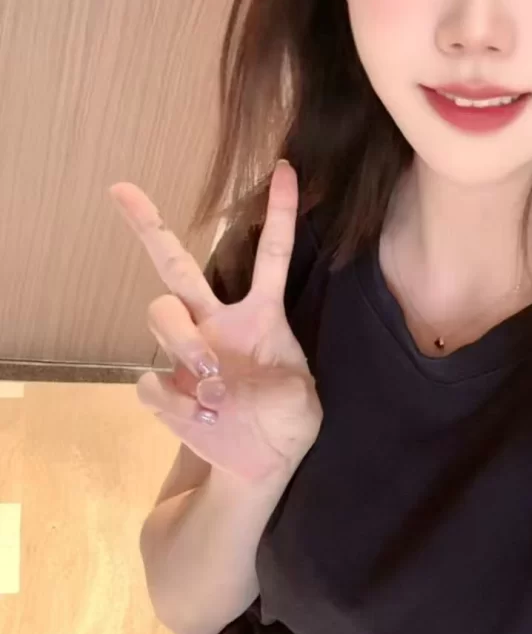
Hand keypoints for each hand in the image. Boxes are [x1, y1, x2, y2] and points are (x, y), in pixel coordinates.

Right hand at [110, 162, 321, 482]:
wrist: (259, 467)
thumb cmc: (286, 422)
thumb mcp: (306, 405)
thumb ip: (290, 390)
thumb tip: (251, 386)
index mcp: (261, 316)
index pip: (271, 255)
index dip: (279, 212)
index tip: (284, 167)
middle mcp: (216, 324)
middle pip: (176, 266)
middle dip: (149, 225)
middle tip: (122, 191)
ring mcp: (186, 354)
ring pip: (161, 312)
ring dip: (184, 343)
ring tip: (212, 385)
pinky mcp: (166, 391)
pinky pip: (151, 380)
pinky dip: (175, 401)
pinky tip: (200, 419)